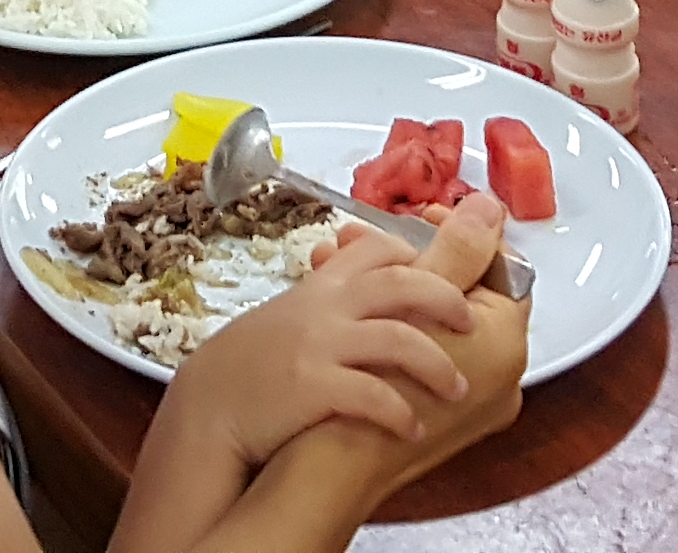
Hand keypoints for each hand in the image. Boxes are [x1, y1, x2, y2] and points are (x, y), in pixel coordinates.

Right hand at [163, 199, 519, 465]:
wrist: (206, 410)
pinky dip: (400, 413)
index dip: (422, 255)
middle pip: (404, 281)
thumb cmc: (249, 366)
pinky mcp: (312, 388)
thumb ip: (333, 294)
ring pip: (400, 339)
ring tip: (456, 388)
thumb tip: (375, 282)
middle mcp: (326, 308)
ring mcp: (320, 346)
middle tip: (471, 323)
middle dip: (448, 297)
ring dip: (437, 365)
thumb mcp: (292, 315)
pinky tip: (412, 428)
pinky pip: (373, 396)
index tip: (445, 270)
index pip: (382, 248)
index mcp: (323, 287)